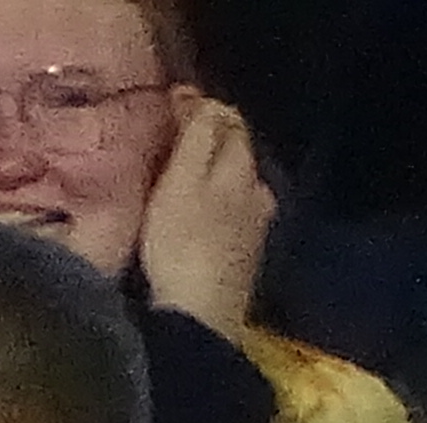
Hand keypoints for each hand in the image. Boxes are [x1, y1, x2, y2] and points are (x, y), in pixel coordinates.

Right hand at [137, 92, 274, 332]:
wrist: (199, 322)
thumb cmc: (182, 246)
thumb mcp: (182, 180)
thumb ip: (195, 134)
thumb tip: (199, 96)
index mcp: (243, 167)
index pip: (229, 119)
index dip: (198, 108)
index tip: (166, 107)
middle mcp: (259, 192)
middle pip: (236, 154)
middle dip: (208, 143)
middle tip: (169, 143)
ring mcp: (256, 230)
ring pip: (235, 187)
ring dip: (212, 179)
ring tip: (178, 184)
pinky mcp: (244, 263)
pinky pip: (231, 218)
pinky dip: (213, 210)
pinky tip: (193, 223)